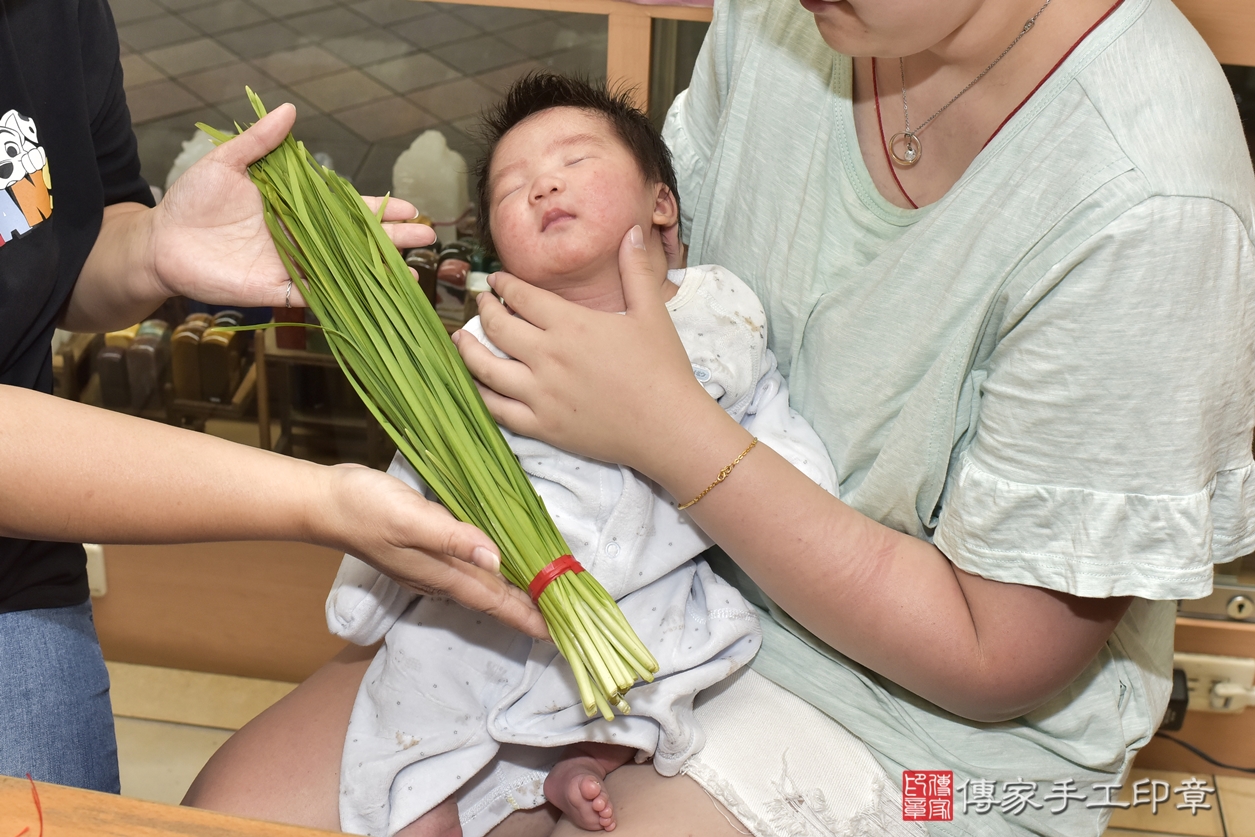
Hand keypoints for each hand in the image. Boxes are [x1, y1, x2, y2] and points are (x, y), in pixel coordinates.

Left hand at [149, 103, 435, 307]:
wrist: (162, 242)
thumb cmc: (191, 201)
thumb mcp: (226, 162)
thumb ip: (259, 141)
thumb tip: (289, 111)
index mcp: (296, 207)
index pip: (347, 208)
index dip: (379, 209)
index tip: (411, 208)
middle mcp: (303, 237)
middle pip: (357, 240)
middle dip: (394, 239)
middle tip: (428, 237)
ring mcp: (294, 266)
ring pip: (347, 269)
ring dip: (378, 270)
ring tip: (411, 270)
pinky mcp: (278, 290)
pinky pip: (318, 296)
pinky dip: (345, 297)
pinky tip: (373, 298)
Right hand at [320, 463, 548, 639]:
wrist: (324, 504)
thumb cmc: (366, 509)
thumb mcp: (411, 518)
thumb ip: (453, 537)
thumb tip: (495, 558)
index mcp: (443, 572)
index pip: (496, 601)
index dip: (528, 617)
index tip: (558, 633)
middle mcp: (440, 576)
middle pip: (494, 599)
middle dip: (528, 612)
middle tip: (563, 622)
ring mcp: (430, 567)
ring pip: (482, 587)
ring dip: (513, 596)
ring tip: (541, 600)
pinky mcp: (424, 551)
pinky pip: (468, 570)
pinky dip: (491, 574)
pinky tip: (499, 567)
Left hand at [454, 226, 715, 473]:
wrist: (668, 426)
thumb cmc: (662, 369)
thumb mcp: (651, 312)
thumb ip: (635, 270)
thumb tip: (633, 230)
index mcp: (571, 324)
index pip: (521, 296)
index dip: (504, 284)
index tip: (496, 280)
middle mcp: (547, 356)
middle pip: (497, 326)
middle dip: (484, 308)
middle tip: (481, 302)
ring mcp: (540, 394)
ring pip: (485, 368)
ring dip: (468, 349)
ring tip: (460, 339)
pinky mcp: (541, 426)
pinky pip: (496, 410)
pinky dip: (479, 394)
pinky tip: (474, 384)